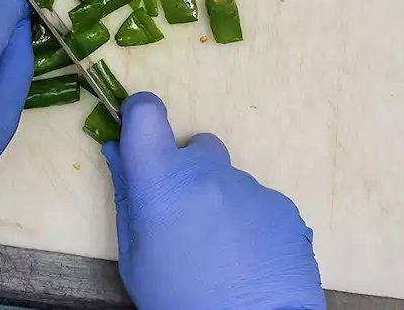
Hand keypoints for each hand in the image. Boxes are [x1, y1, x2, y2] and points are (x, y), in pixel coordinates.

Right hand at [103, 93, 325, 309]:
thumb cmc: (180, 301)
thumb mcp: (135, 258)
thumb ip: (127, 197)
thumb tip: (117, 151)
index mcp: (163, 180)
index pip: (147, 113)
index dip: (141, 116)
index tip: (139, 133)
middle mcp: (209, 171)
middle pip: (197, 148)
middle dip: (188, 173)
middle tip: (186, 219)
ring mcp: (252, 188)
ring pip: (230, 181)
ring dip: (222, 203)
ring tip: (223, 252)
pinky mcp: (285, 209)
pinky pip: (259, 204)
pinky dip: (252, 224)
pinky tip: (249, 260)